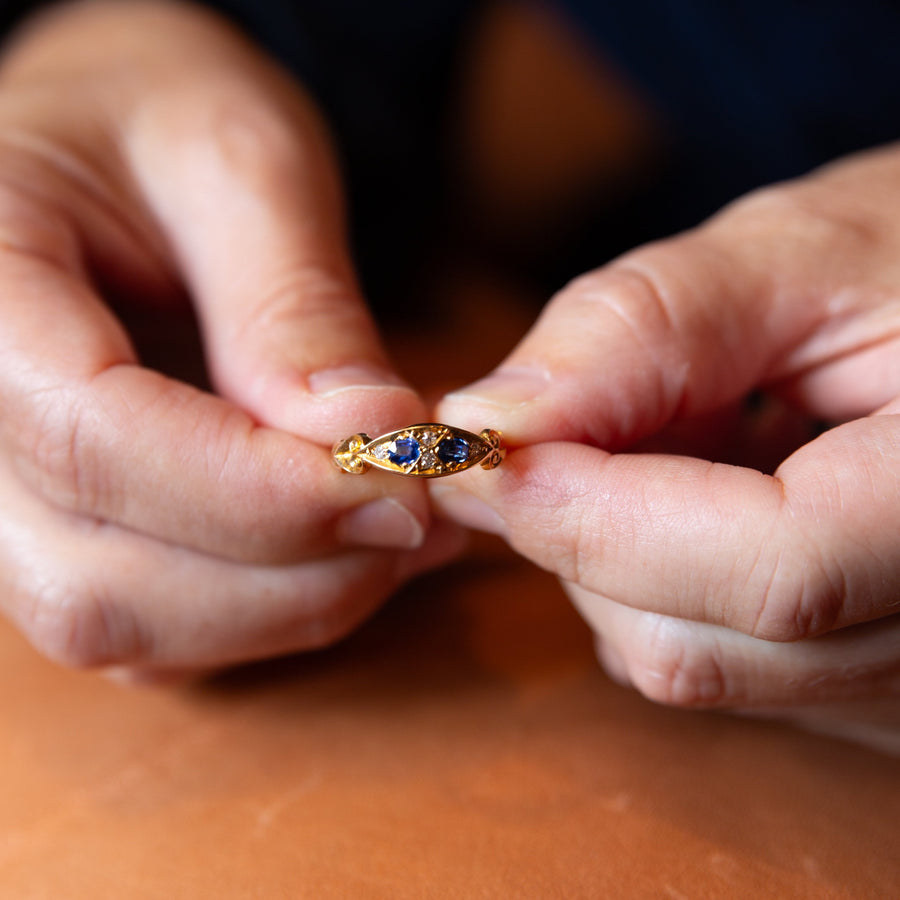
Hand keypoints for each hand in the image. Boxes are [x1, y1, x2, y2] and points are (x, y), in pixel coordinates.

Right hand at [0, 0, 460, 676]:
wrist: (114, 142)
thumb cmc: (162, 117)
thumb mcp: (242, 163)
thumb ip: (295, 307)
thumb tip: (373, 439)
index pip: (95, 441)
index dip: (265, 491)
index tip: (408, 481)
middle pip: (98, 578)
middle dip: (289, 572)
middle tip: (420, 508)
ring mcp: (3, 496)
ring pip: (128, 627)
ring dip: (291, 602)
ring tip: (403, 521)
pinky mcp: (65, 531)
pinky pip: (161, 629)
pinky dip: (274, 608)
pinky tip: (357, 543)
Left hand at [436, 144, 899, 751]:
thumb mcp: (801, 252)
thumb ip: (639, 330)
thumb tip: (483, 423)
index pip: (774, 573)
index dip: (596, 520)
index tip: (484, 452)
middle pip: (695, 647)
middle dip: (583, 532)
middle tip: (575, 419)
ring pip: (683, 663)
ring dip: (614, 550)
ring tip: (679, 434)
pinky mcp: (856, 685)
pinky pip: (705, 658)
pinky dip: (653, 574)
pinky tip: (703, 488)